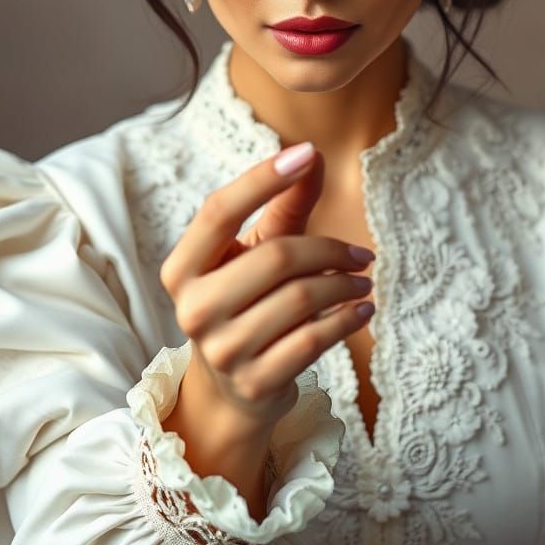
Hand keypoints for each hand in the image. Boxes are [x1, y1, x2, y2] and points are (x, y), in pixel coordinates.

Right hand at [159, 142, 374, 433]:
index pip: (218, 210)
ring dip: (344, 286)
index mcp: (183, 268)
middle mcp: (193, 308)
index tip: (307, 153)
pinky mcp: (254, 383)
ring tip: (362, 281)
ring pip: (301, 299)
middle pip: (276, 257)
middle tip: (361, 255)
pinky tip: (362, 310)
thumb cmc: (246, 302)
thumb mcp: (256, 251)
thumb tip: (314, 154)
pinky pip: (314, 340)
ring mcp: (222, 350)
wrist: (231, 391)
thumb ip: (283, 206)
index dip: (262, 178)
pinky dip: (347, 319)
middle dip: (328, 250)